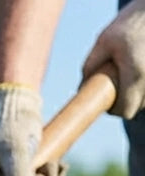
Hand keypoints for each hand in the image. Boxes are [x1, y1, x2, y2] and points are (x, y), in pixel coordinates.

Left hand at [83, 0, 144, 118]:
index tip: (107, 100)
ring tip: (128, 74)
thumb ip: (91, 64)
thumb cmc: (131, 22)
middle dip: (124, 101)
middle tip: (115, 86)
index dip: (114, 110)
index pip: (125, 111)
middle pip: (136, 107)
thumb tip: (81, 88)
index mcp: (136, 73)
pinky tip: (138, 70)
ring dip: (135, 92)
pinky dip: (143, 85)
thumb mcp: (105, 40)